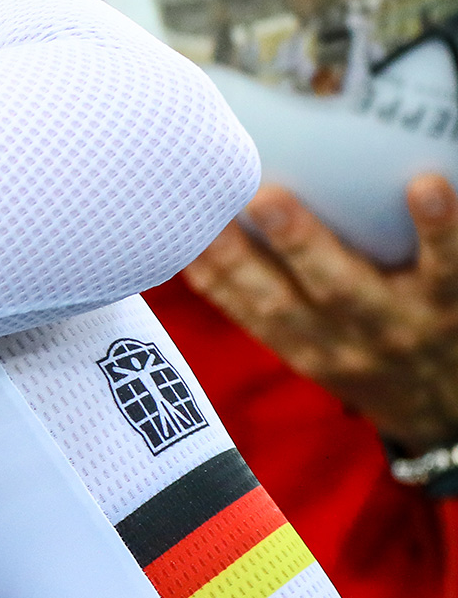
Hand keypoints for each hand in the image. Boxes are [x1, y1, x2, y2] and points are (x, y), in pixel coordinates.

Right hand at [183, 176, 457, 452]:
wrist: (456, 411)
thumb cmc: (376, 357)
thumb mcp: (319, 347)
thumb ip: (271, 296)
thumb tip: (208, 225)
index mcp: (302, 345)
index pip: (242, 307)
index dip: (204, 270)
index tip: (169, 222)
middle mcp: (341, 340)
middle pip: (280, 301)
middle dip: (239, 258)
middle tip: (193, 211)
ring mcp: (395, 323)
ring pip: (344, 286)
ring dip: (302, 244)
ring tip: (269, 203)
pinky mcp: (450, 302)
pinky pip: (446, 264)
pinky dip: (437, 228)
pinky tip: (426, 186)